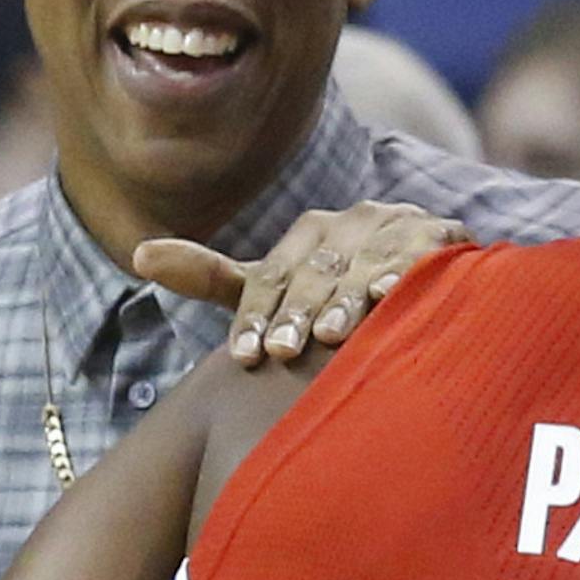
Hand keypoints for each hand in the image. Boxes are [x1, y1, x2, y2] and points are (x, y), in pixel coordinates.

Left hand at [132, 201, 467, 366]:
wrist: (433, 274)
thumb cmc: (343, 294)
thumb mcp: (277, 288)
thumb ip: (216, 277)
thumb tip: (137, 253)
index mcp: (310, 233)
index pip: (271, 276)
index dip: (257, 314)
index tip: (245, 357)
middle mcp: (351, 222)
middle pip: (315, 271)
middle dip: (298, 312)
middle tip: (283, 352)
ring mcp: (398, 227)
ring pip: (363, 265)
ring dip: (346, 299)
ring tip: (330, 335)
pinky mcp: (442, 237)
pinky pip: (422, 253)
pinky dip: (408, 273)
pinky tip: (394, 296)